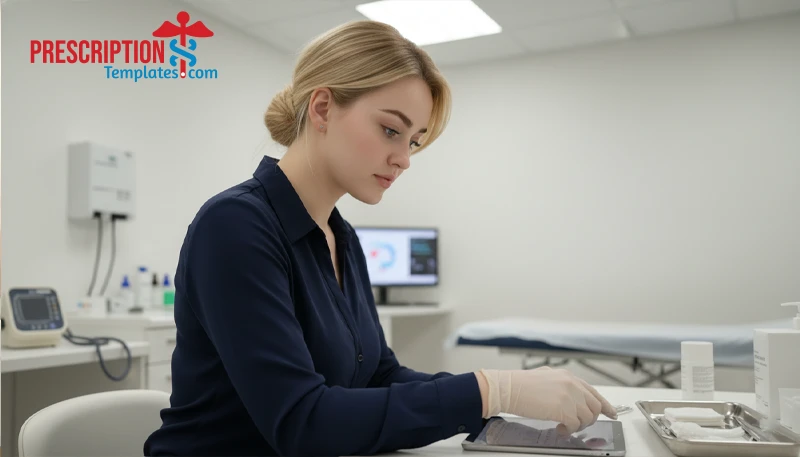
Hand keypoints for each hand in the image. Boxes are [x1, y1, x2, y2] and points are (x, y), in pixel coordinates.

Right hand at [475, 367, 616, 435]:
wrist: (508, 388)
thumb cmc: (520, 384)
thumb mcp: (546, 377)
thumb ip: (562, 385)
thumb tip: (570, 398)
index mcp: (568, 376)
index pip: (594, 392)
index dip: (605, 405)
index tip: (612, 413)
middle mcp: (572, 384)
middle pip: (595, 406)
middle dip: (590, 419)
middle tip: (580, 425)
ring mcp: (569, 396)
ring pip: (587, 417)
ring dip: (578, 425)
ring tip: (565, 426)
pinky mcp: (563, 409)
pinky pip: (575, 425)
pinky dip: (569, 430)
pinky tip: (559, 429)